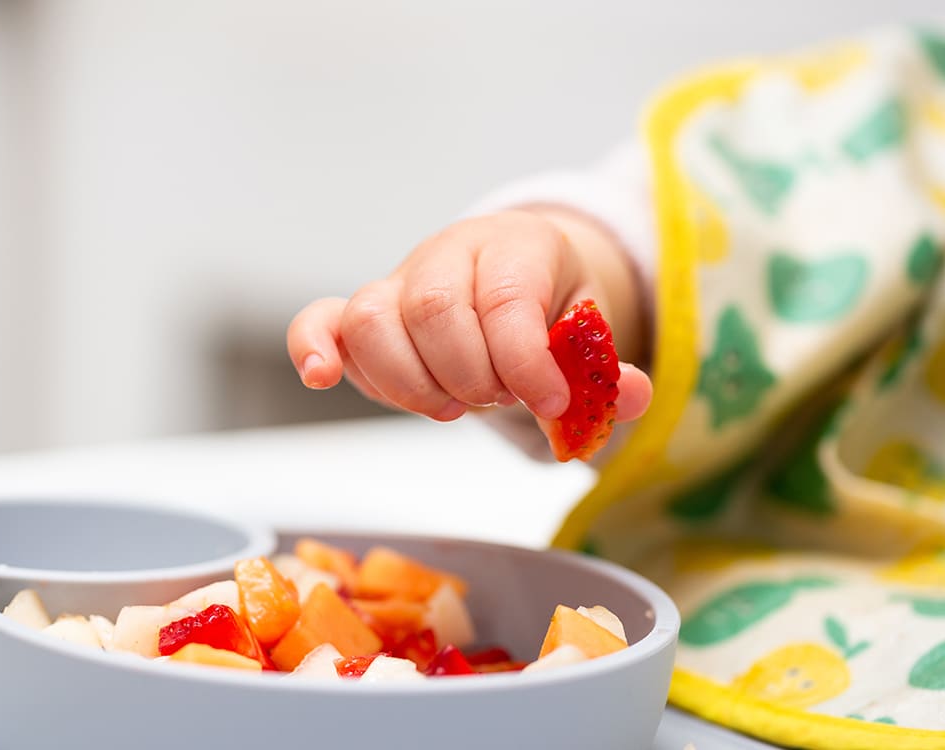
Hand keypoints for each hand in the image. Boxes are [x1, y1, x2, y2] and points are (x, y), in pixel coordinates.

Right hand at [287, 208, 651, 428]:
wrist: (510, 277)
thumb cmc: (550, 308)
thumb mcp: (591, 332)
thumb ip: (606, 368)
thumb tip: (630, 397)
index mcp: (517, 245)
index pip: (506, 299)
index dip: (524, 361)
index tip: (549, 402)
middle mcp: (450, 252)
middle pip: (436, 311)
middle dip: (471, 376)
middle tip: (498, 398)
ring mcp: (399, 280)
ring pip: (374, 320)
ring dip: (412, 383)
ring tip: (451, 406)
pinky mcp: (361, 312)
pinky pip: (321, 319)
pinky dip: (314, 348)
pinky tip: (323, 378)